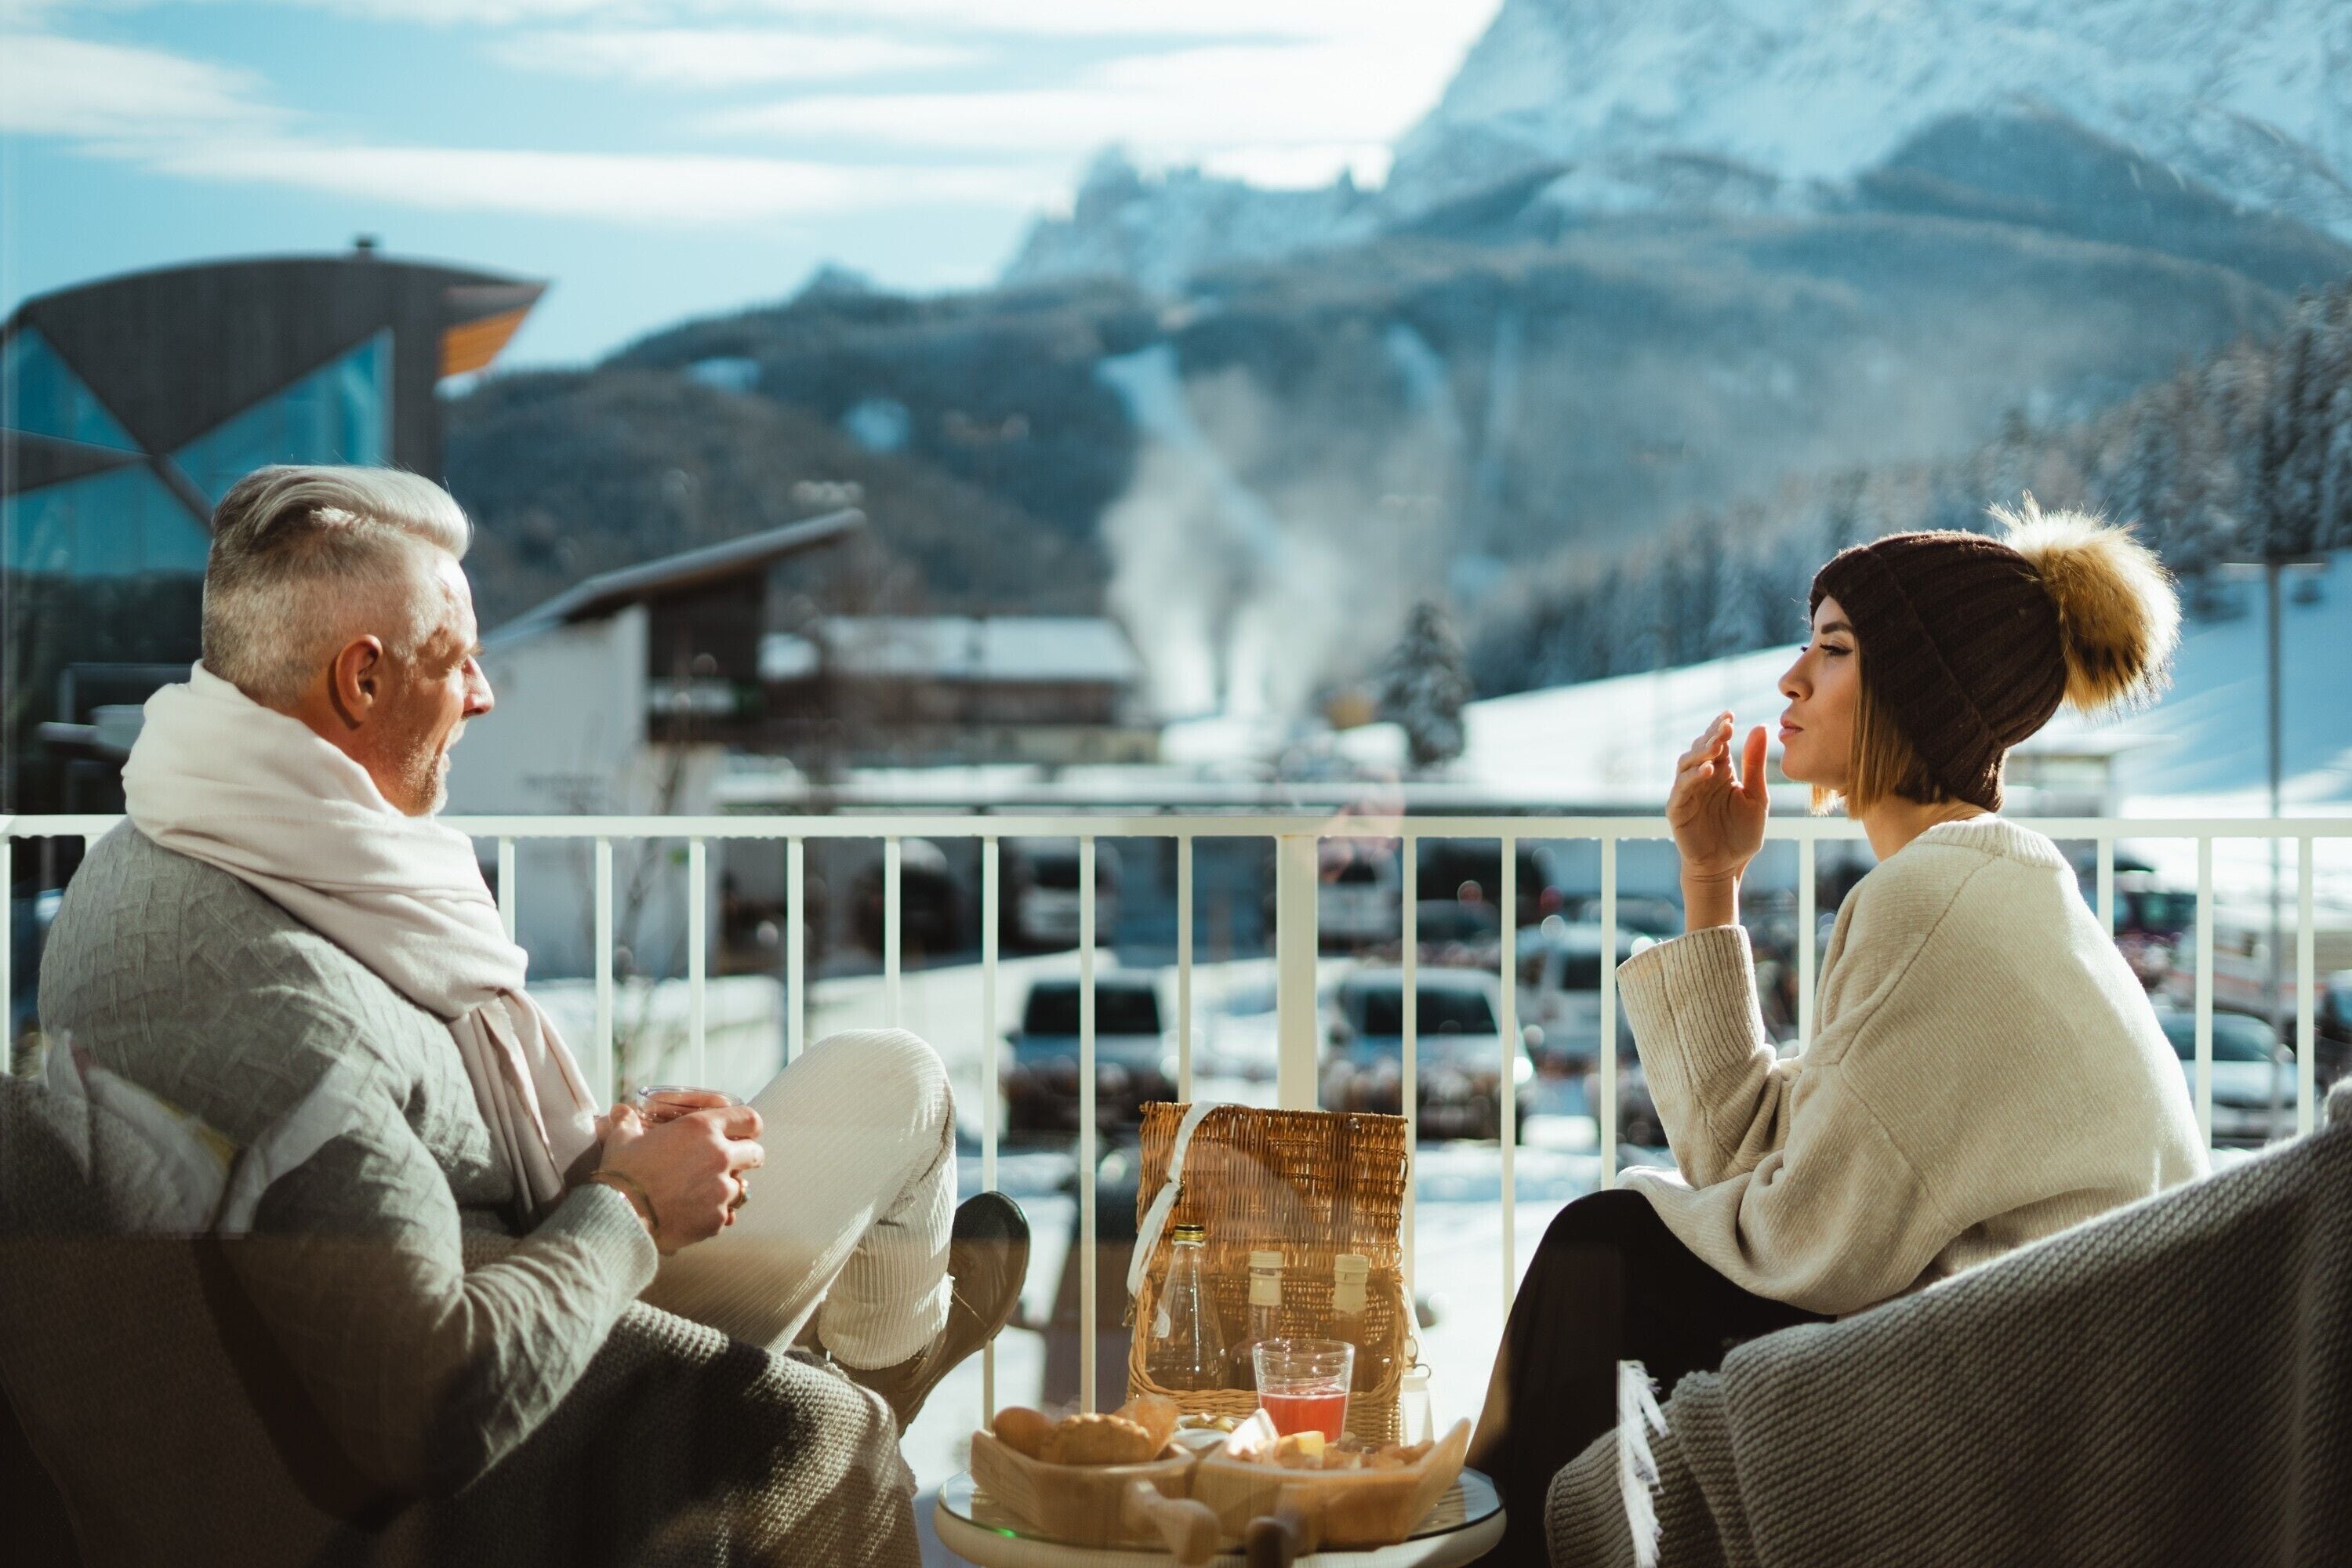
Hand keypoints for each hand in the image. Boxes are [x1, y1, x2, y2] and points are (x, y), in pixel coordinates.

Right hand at [598, 1100, 762, 1252]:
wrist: (620, 1215)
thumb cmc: (621, 1173)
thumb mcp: (622, 1139)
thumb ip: (627, 1122)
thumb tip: (621, 1112)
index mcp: (702, 1129)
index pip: (749, 1119)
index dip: (749, 1127)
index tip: (744, 1134)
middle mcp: (719, 1156)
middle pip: (755, 1154)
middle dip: (747, 1158)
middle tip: (728, 1165)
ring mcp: (721, 1190)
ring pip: (740, 1187)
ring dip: (726, 1189)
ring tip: (702, 1194)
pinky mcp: (716, 1219)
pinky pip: (724, 1215)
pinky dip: (712, 1215)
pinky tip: (692, 1215)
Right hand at [1668, 714, 1769, 886]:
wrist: (1726, 867)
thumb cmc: (1741, 834)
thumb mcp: (1756, 796)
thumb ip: (1755, 764)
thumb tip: (1760, 727)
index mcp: (1720, 772)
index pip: (1718, 743)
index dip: (1721, 727)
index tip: (1731, 714)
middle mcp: (1701, 778)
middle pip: (1701, 748)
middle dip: (1711, 735)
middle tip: (1725, 725)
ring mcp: (1687, 792)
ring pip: (1686, 763)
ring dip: (1701, 752)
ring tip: (1718, 745)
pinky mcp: (1677, 809)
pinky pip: (1682, 788)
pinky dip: (1693, 777)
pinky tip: (1709, 770)